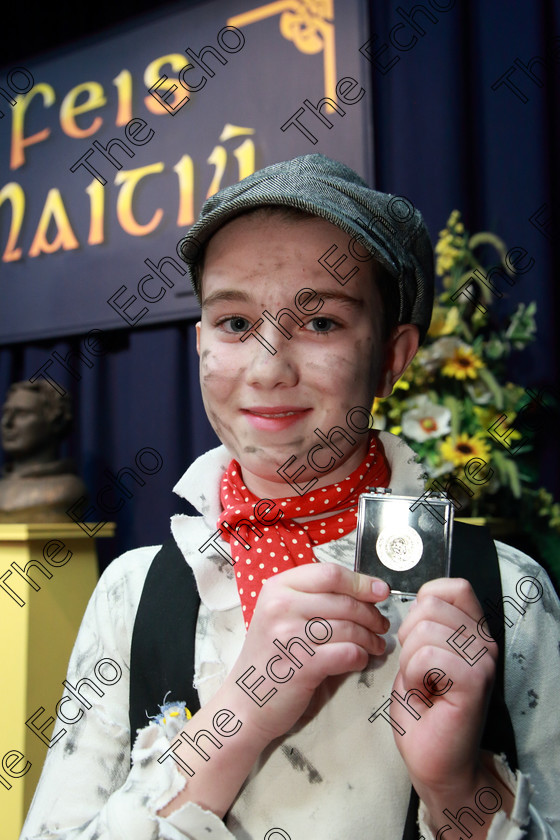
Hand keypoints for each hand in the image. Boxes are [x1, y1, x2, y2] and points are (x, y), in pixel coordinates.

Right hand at [221, 563, 389, 744]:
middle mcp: (281, 606)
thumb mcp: (281, 614)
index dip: (361, 582)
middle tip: (381, 624)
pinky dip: (360, 657)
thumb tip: (366, 590)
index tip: (380, 591)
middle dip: (371, 614)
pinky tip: (359, 660)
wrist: (246, 700)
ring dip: (370, 637)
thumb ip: (314, 597)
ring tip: (375, 644)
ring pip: (350, 627)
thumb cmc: (271, 655)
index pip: (330, 574)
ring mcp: (290, 635)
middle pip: (345, 601)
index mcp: (278, 587)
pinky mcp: (302, 665)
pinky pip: (348, 653)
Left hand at [392, 578, 498, 811]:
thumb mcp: (416, 655)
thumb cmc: (423, 711)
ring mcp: (482, 660)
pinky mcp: (474, 681)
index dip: (423, 603)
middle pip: (429, 605)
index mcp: (472, 631)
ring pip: (423, 630)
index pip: (451, 587)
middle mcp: (484, 642)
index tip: (417, 637)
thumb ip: (422, 624)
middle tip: (419, 671)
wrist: (434, 762)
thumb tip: (410, 601)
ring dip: (409, 661)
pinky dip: (414, 675)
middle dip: (408, 638)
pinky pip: (427, 655)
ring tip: (424, 685)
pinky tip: (427, 694)